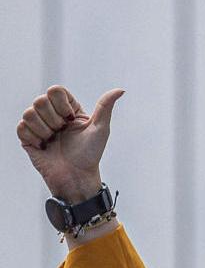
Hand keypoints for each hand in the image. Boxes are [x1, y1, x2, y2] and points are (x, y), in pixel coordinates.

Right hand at [16, 86, 122, 201]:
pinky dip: (34, 138)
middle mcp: (52, 114)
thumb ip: (106, 106)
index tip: (70, 119)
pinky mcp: (27, 137)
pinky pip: (21, 127)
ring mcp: (38, 125)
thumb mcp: (101, 128)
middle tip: (62, 132)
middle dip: (53, 119)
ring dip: (44, 130)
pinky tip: (44, 146)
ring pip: (29, 113)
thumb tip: (120, 90)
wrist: (76, 176)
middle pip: (40, 100)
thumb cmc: (90, 154)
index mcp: (68, 109)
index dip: (61, 104)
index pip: (55, 91)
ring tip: (53, 140)